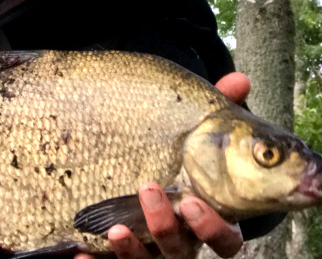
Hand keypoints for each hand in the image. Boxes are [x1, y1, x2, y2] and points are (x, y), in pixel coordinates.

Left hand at [75, 72, 249, 258]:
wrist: (145, 159)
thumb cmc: (184, 149)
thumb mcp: (201, 130)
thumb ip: (220, 108)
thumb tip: (240, 79)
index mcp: (209, 216)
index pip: (225, 239)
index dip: (212, 228)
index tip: (192, 202)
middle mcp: (184, 240)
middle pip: (183, 252)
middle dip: (166, 229)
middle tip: (150, 191)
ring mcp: (153, 249)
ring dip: (133, 250)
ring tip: (115, 227)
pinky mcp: (125, 251)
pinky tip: (81, 255)